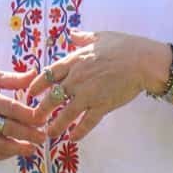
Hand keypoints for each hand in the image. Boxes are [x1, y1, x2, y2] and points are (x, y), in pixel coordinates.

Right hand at [0, 73, 45, 159]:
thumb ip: (11, 78)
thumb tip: (35, 73)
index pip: (11, 109)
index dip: (30, 116)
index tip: (43, 119)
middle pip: (8, 128)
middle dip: (29, 134)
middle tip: (43, 136)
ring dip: (18, 149)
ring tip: (33, 148)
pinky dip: (3, 155)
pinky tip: (14, 152)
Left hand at [23, 30, 152, 141]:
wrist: (143, 61)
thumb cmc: (123, 46)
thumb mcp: (100, 36)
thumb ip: (83, 37)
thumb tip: (72, 33)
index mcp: (74, 61)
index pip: (49, 75)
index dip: (37, 85)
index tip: (30, 93)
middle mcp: (77, 79)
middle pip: (53, 97)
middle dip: (41, 109)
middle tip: (34, 118)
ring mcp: (89, 94)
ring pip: (66, 113)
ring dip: (56, 125)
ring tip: (49, 134)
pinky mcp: (103, 106)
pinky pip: (87, 122)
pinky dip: (79, 131)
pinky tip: (73, 139)